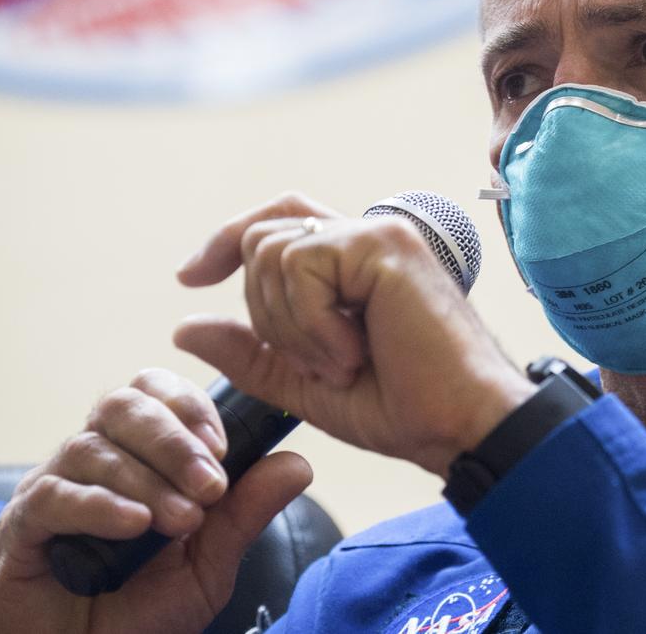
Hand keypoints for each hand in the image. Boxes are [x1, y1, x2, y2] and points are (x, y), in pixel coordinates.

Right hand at [0, 369, 311, 633]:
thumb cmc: (143, 610)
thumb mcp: (210, 563)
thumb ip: (246, 513)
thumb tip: (298, 465)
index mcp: (136, 453)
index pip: (156, 391)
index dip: (190, 407)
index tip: (224, 447)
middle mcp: (92, 458)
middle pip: (123, 405)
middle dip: (174, 441)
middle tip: (210, 487)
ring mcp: (51, 487)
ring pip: (93, 448)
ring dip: (146, 480)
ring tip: (181, 521)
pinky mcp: (19, 527)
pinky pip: (53, 496)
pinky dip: (98, 506)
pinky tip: (133, 525)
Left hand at [174, 192, 536, 477]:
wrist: (460, 425)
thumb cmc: (404, 408)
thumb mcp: (305, 385)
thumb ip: (251, 354)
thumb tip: (185, 326)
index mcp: (353, 264)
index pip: (276, 220)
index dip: (226, 240)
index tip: (189, 278)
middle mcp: (366, 237)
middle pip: (263, 235)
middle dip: (262, 309)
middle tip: (315, 363)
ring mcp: (378, 235)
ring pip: (274, 252)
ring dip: (291, 325)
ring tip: (343, 362)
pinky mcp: (384, 245)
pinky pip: (303, 267)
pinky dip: (313, 324)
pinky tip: (354, 353)